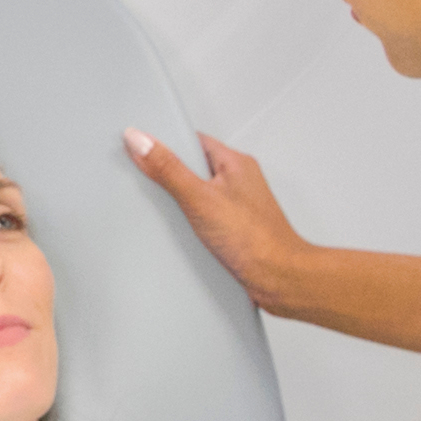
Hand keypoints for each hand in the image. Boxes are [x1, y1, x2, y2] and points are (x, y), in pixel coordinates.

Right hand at [127, 129, 317, 313]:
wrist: (279, 280)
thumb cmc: (255, 240)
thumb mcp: (199, 198)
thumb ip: (167, 169)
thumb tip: (140, 140)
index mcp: (236, 163)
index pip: (194, 140)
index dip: (168, 144)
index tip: (144, 151)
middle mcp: (240, 181)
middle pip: (194, 168)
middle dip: (172, 178)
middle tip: (155, 188)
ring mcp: (239, 206)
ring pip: (200, 195)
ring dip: (182, 205)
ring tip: (173, 216)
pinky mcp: (236, 228)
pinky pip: (206, 218)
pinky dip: (193, 225)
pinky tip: (185, 236)